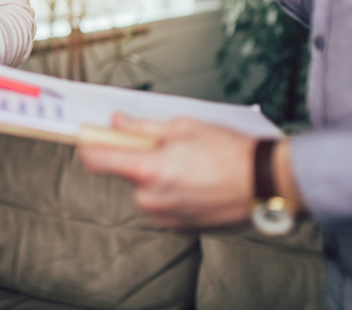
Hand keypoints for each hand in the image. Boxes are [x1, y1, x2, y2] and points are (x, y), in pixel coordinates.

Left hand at [78, 114, 256, 228]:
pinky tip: (198, 182)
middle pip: (128, 174)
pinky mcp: (179, 227)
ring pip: (147, 190)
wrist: (264, 183)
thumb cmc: (229, 153)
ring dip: (159, 177)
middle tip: (169, 147)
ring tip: (191, 166)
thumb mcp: (183, 127)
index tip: (87, 138)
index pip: (97, 160)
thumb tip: (117, 123)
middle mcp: (151, 198)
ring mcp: (165, 216)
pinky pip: (164, 205)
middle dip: (141, 159)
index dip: (89, 145)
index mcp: (148, 170)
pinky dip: (173, 193)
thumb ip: (142, 128)